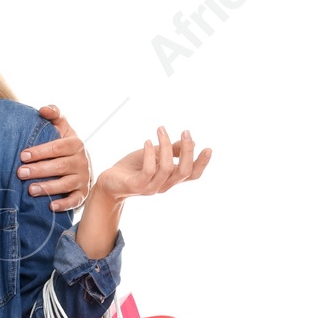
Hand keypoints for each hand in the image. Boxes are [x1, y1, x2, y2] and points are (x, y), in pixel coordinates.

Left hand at [20, 104, 91, 211]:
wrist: (83, 166)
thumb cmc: (65, 146)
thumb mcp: (62, 129)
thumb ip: (55, 116)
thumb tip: (43, 109)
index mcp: (75, 144)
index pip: (57, 147)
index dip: (40, 151)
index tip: (22, 155)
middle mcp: (81, 161)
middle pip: (59, 166)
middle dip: (39, 170)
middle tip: (20, 173)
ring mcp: (83, 179)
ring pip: (65, 184)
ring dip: (48, 188)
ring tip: (30, 190)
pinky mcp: (82, 194)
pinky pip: (74, 201)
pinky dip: (63, 205)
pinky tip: (50, 207)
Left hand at [92, 128, 211, 204]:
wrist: (109, 182)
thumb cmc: (133, 168)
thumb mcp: (154, 155)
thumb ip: (170, 150)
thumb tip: (189, 142)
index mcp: (170, 179)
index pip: (192, 175)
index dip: (202, 164)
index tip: (208, 148)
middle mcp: (163, 185)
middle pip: (184, 171)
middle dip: (187, 151)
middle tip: (185, 132)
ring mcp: (150, 187)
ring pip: (167, 168)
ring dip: (166, 147)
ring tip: (160, 130)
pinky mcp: (136, 186)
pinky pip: (148, 170)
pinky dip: (150, 154)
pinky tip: (147, 142)